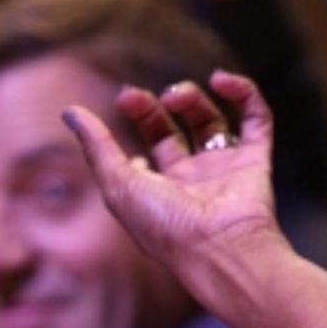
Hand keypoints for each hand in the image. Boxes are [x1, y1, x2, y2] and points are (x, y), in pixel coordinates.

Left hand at [63, 72, 281, 286]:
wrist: (218, 248)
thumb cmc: (164, 226)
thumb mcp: (118, 185)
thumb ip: (96, 146)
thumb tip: (70, 111)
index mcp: (158, 191)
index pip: (148, 146)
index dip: (137, 116)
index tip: (124, 99)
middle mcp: (190, 181)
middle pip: (175, 130)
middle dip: (157, 106)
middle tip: (143, 94)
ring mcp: (223, 171)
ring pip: (210, 121)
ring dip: (193, 98)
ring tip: (177, 94)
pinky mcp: (255, 162)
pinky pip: (256, 120)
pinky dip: (243, 94)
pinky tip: (222, 79)